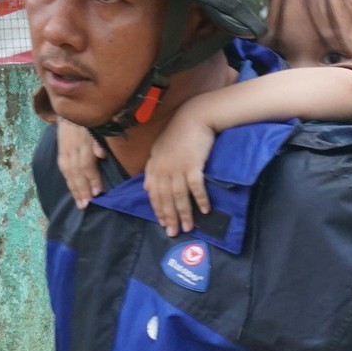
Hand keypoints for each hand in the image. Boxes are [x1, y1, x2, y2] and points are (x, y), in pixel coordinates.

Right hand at [57, 123, 106, 208]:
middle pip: (77, 173)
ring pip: (69, 174)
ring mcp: (64, 152)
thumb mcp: (97, 126)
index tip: (99, 192)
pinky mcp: (60, 153)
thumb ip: (98, 140)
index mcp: (83, 142)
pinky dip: (69, 182)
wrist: (70, 111)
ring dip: (75, 190)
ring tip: (80, 203)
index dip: (93, 179)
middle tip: (86, 205)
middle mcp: (72, 149)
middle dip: (82, 190)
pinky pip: (64, 171)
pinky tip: (73, 192)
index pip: (87, 165)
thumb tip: (101, 154)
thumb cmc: (90, 121)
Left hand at [143, 112, 215, 236]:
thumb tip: (146, 187)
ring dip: (184, 213)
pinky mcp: (193, 165)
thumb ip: (152, 169)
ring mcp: (178, 168)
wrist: (194, 117)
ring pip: (179, 196)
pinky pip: (196, 187)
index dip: (158, 210)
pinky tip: (205, 210)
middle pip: (165, 199)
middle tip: (173, 233)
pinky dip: (200, 199)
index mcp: (155, 166)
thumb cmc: (178, 132)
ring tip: (189, 227)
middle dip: (169, 217)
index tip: (163, 223)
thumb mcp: (159, 149)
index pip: (154, 194)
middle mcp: (164, 169)